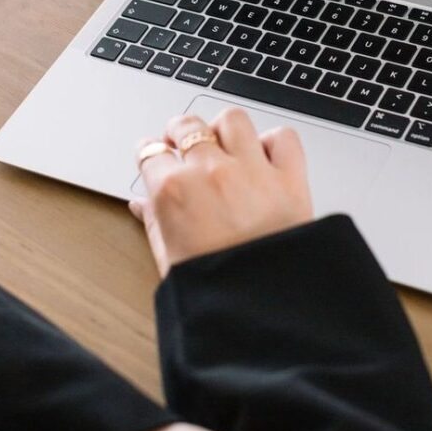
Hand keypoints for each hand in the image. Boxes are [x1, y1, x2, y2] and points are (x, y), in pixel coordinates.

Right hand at [130, 107, 312, 277]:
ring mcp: (252, 169)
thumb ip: (154, 223)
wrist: (266, 311)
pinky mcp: (290, 177)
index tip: (153, 151)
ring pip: (233, 119)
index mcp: (174, 192)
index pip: (151, 152)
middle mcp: (211, 172)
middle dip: (181, 130)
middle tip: (182, 140)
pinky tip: (266, 156)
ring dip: (225, 128)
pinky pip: (283, 138)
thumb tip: (142, 205)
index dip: (150, 151)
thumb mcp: (169, 261)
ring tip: (224, 142)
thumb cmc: (217, 294)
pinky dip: (274, 142)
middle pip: (188, 125)